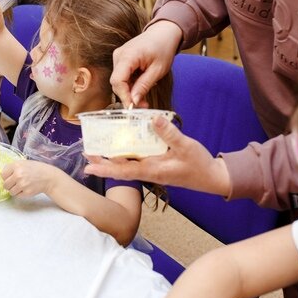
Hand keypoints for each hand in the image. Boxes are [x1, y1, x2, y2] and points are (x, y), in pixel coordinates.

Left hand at [1, 160, 59, 196]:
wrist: (48, 176)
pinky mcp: (26, 192)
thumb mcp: (24, 163)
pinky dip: (20, 193)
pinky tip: (26, 188)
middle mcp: (18, 175)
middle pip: (5, 184)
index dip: (6, 177)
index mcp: (16, 165)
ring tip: (22, 185)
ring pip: (10, 191)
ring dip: (15, 190)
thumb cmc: (35, 169)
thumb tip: (1, 176)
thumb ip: (13, 168)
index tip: (10, 177)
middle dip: (9, 185)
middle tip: (16, 182)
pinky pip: (17, 195)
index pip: (2, 175)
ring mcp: (22, 184)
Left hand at [85, 115, 230, 195]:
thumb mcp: (185, 146)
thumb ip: (169, 133)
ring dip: (112, 157)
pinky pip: (137, 159)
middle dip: (103, 162)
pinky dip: (126, 154)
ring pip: (127, 164)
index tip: (89, 166)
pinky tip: (121, 146)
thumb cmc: (199, 165)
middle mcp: (149, 171)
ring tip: (97, 149)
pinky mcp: (156, 165)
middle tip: (86, 153)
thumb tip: (152, 119)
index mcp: (153, 170)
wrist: (212, 178)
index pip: (124, 171)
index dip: (106, 167)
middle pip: (120, 168)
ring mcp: (152, 169)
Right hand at [110, 20, 181, 106]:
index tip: (133, 107)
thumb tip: (133, 101)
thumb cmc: (163, 48)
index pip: (117, 81)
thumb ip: (143, 85)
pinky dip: (130, 84)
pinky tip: (140, 87)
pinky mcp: (121, 59)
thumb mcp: (157, 70)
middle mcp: (119, 55)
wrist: (163, 33)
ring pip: (119, 81)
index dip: (124, 96)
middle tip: (143, 105)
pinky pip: (122, 76)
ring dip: (130, 91)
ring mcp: (119, 57)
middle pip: (117, 82)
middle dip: (128, 96)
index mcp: (128, 55)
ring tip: (144, 98)